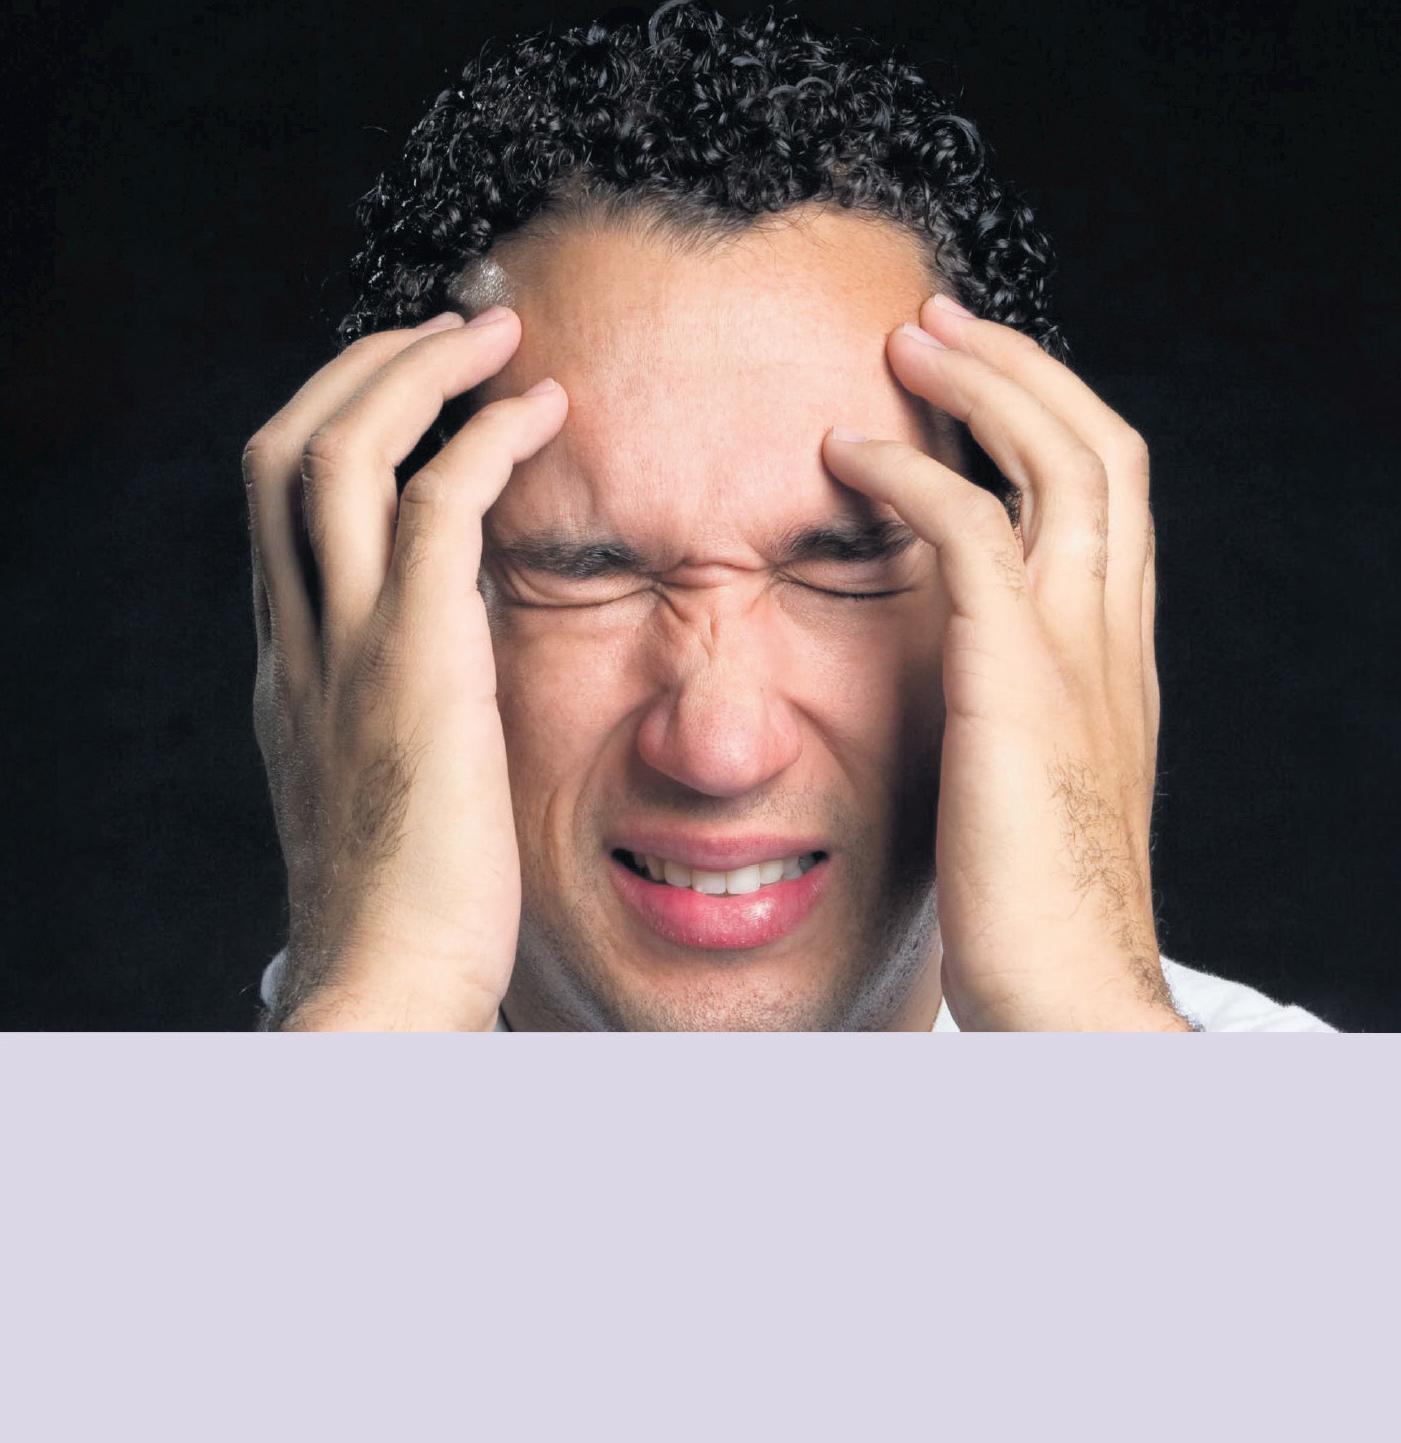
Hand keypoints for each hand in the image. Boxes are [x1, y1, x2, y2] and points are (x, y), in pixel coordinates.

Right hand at [242, 308, 566, 1028]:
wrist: (390, 980)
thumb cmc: (408, 905)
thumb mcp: (379, 790)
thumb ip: (392, 716)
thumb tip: (450, 678)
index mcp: (289, 668)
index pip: (280, 508)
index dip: (339, 424)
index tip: (411, 394)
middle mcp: (297, 640)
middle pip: (284, 448)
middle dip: (363, 369)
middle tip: (450, 332)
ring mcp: (344, 646)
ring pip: (339, 451)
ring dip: (417, 372)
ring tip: (495, 333)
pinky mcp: (415, 662)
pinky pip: (435, 506)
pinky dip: (484, 440)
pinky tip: (543, 412)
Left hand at [822, 295, 1189, 1030]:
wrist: (1076, 999)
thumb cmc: (1039, 917)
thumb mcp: (1032, 797)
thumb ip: (1011, 726)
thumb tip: (963, 705)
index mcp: (1117, 662)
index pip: (1108, 504)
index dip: (1050, 428)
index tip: (979, 392)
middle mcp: (1114, 637)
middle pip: (1100, 450)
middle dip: (1022, 372)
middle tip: (938, 328)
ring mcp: (1077, 649)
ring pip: (1056, 460)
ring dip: (980, 385)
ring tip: (907, 345)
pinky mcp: (1016, 674)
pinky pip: (969, 529)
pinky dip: (911, 472)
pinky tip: (845, 453)